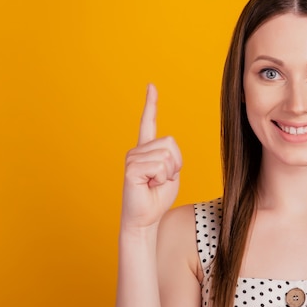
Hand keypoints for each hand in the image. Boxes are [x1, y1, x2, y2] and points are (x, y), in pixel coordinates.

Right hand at [121, 84, 181, 230]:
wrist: (145, 220)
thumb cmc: (158, 198)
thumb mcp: (171, 174)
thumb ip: (171, 157)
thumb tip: (168, 148)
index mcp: (147, 149)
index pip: (149, 122)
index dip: (151, 103)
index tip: (151, 86)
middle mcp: (137, 150)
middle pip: (171, 143)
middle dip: (175, 165)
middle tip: (161, 180)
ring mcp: (132, 157)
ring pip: (167, 156)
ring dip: (168, 174)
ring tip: (154, 184)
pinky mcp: (131, 167)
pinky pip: (160, 166)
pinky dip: (162, 179)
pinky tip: (149, 186)